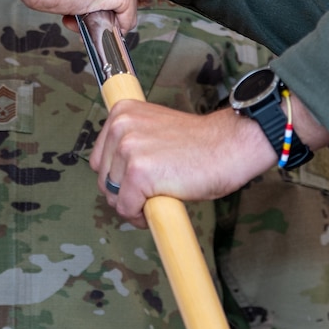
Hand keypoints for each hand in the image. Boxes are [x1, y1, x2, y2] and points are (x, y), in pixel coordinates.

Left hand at [89, 102, 275, 222]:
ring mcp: (128, 149)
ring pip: (113, 196)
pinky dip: (140, 216)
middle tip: (151, 194)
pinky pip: (126, 208)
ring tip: (158, 198)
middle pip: (104, 179)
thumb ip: (132, 141)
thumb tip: (113, 173)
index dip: (118, 177)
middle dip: (124, 194)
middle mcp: (120, 126)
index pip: (100, 159)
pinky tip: (159, 205)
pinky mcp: (139, 173)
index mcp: (121, 112)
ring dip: (133, 206)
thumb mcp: (155, 130)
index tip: (137, 183)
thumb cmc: (198, 144)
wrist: (228, 146)